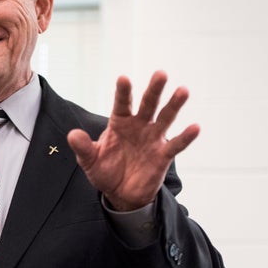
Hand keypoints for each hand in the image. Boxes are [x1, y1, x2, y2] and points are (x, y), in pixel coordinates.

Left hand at [67, 71, 199, 210]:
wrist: (120, 193)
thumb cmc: (104, 171)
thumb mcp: (89, 160)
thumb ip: (83, 147)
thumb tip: (73, 135)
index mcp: (119, 123)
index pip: (121, 104)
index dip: (123, 92)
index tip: (123, 78)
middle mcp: (138, 126)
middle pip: (148, 104)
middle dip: (154, 90)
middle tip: (160, 74)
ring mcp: (152, 138)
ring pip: (165, 118)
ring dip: (174, 105)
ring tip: (183, 90)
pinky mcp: (163, 155)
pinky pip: (176, 144)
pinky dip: (185, 137)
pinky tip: (195, 127)